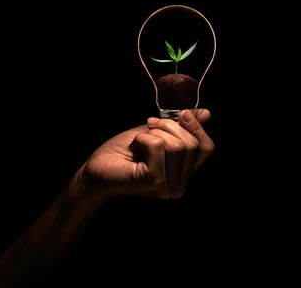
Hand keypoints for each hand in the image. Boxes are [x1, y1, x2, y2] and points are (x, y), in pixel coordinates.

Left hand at [75, 109, 213, 200]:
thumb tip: (207, 114)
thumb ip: (181, 128)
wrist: (93, 171)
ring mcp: (168, 186)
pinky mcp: (154, 181)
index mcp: (184, 175)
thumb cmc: (122, 154)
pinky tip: (134, 146)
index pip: (207, 147)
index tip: (180, 114)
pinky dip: (144, 137)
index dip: (197, 126)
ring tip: (140, 140)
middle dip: (170, 126)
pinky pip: (158, 145)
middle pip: (193, 143)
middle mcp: (180, 186)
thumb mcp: (157, 134)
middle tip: (149, 126)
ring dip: (155, 132)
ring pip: (178, 144)